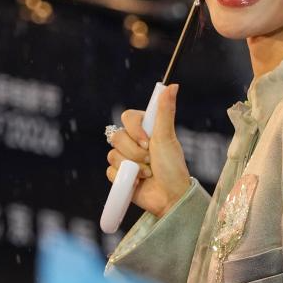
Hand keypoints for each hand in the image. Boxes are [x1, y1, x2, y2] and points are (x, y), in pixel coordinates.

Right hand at [106, 84, 190, 218]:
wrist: (170, 197)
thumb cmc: (173, 166)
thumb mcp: (168, 137)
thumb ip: (165, 111)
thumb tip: (172, 85)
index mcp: (144, 129)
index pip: (127, 117)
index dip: (135, 130)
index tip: (148, 142)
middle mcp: (133, 141)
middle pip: (117, 137)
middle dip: (135, 152)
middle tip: (151, 160)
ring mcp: (125, 158)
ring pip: (113, 155)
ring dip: (132, 166)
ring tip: (147, 173)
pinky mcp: (119, 175)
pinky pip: (110, 171)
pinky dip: (125, 178)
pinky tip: (137, 182)